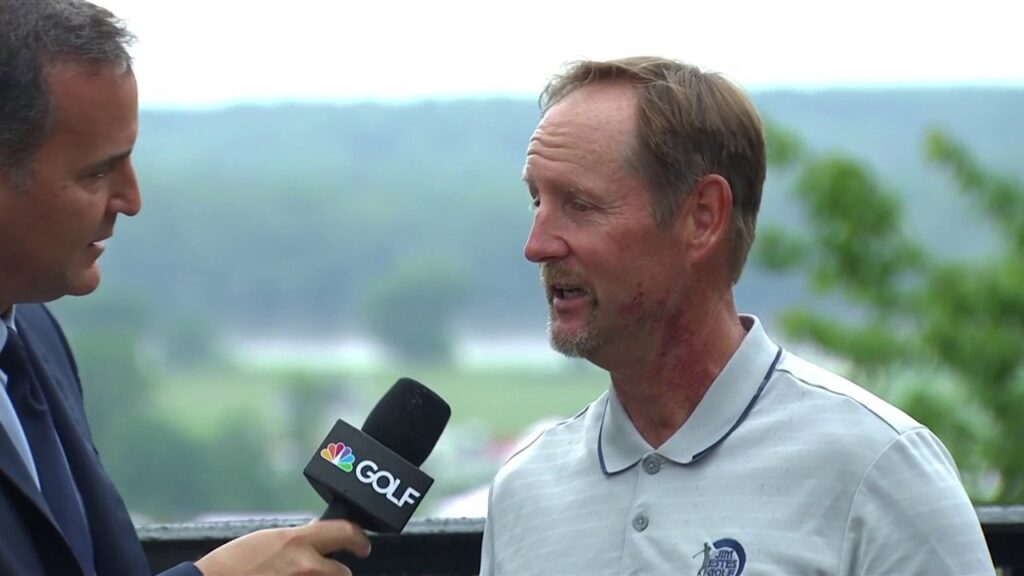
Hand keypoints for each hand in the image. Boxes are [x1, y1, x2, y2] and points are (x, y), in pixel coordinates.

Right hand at [194, 519, 370, 575]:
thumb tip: (313, 544)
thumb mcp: (268, 542)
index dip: (359, 539)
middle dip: (335, 574)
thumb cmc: (231, 565)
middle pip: (342, 573)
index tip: (363, 545)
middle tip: (322, 573)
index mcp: (298, 542)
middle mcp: (306, 566)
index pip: (346, 532)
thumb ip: (295, 543)